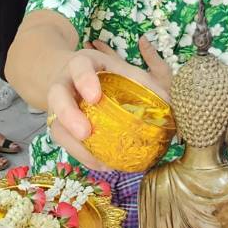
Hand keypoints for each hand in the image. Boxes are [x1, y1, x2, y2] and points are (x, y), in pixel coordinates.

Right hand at [44, 40, 171, 172]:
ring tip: (99, 161)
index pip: (79, 66)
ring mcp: (57, 106)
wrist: (74, 76)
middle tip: (85, 132)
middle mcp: (63, 82)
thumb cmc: (105, 73)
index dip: (85, 80)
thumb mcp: (124, 70)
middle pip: (56, 95)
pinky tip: (102, 164)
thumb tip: (172, 105)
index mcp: (82, 63)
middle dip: (69, 115)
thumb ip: (145, 83)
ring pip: (56, 124)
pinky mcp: (58, 126)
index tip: (95, 97)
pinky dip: (83, 155)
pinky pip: (64, 143)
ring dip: (74, 145)